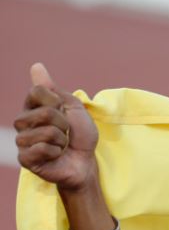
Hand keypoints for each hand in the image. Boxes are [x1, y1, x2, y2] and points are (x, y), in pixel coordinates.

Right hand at [14, 63, 98, 192]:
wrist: (85, 163)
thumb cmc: (80, 136)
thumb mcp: (73, 108)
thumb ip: (54, 89)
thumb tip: (36, 66)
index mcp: (32, 107)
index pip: (37, 91)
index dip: (57, 102)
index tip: (63, 112)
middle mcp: (22, 121)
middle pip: (44, 112)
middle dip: (63, 124)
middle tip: (65, 133)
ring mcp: (22, 141)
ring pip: (44, 132)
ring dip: (61, 140)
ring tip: (61, 145)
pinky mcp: (25, 159)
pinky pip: (41, 149)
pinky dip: (55, 152)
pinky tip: (55, 156)